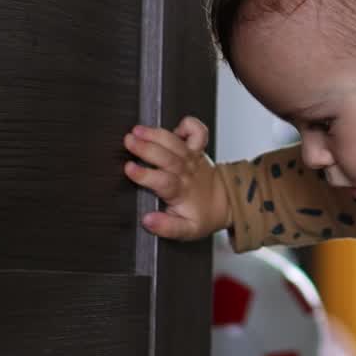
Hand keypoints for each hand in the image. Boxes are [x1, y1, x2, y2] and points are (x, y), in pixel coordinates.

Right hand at [123, 116, 230, 240]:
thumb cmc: (202, 216)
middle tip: (128, 141)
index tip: (129, 168)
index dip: (145, 174)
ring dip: (157, 134)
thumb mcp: (186, 231)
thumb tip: (147, 220)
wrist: (227, 203)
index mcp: (181, 192)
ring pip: (176, 143)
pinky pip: (199, 132)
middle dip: (147, 148)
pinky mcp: (199, 149)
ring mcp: (194, 158)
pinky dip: (189, 125)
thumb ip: (167, 227)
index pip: (163, 181)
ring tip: (137, 130)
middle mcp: (187, 172)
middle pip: (168, 157)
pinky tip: (174, 127)